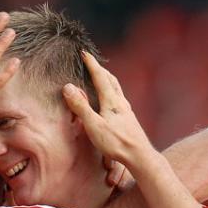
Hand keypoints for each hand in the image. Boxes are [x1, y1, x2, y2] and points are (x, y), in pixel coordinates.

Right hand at [62, 52, 156, 172]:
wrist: (139, 155)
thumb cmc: (116, 142)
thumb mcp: (94, 125)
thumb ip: (81, 106)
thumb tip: (68, 87)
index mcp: (111, 100)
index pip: (100, 77)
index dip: (91, 64)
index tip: (84, 52)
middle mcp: (121, 102)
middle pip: (111, 79)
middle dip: (100, 69)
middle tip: (92, 62)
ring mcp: (127, 110)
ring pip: (117, 88)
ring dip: (108, 79)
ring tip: (101, 76)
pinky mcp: (129, 119)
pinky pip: (119, 98)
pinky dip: (112, 91)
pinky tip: (112, 100)